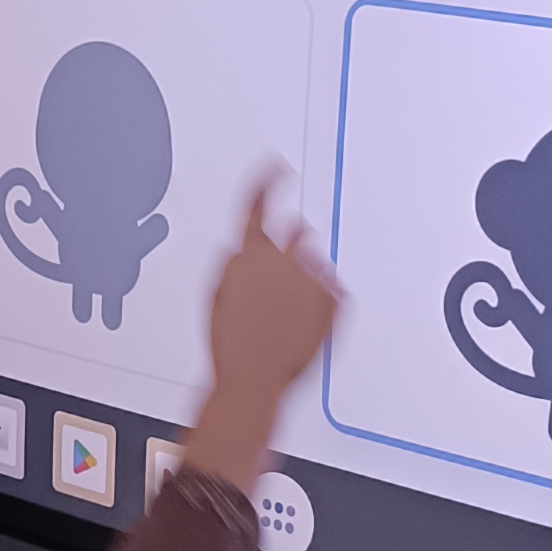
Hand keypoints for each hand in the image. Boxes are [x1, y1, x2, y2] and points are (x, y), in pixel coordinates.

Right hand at [182, 169, 339, 491]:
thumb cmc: (230, 345)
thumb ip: (234, 263)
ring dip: (304, 277)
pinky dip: (320, 301)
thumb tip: (243, 247)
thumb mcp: (217, 295)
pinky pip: (332, 290)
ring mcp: (312, 280)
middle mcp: (284, 260)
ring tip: (286, 313)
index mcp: (250, 254)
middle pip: (296, 230)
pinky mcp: (334, 301)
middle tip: (280, 277)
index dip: (268, 179)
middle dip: (291, 246)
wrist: (252, 384)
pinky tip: (300, 324)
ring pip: (315, 262)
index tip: (277, 166)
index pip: (258, 200)